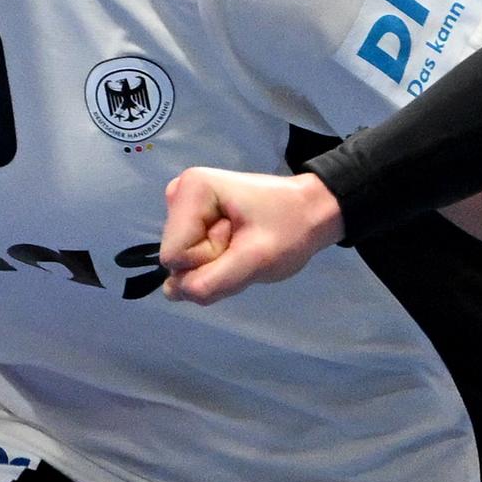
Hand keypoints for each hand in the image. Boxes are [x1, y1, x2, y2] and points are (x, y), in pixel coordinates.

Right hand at [160, 168, 344, 302]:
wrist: (311, 212)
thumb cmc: (290, 229)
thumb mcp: (255, 261)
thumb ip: (210, 282)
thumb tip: (170, 292)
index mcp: (191, 188)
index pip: (174, 256)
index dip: (209, 260)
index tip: (242, 239)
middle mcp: (178, 192)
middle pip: (177, 258)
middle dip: (213, 262)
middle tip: (245, 244)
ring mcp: (183, 207)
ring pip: (183, 263)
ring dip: (216, 264)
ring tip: (244, 243)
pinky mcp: (191, 221)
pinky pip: (191, 260)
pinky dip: (216, 262)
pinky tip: (236, 245)